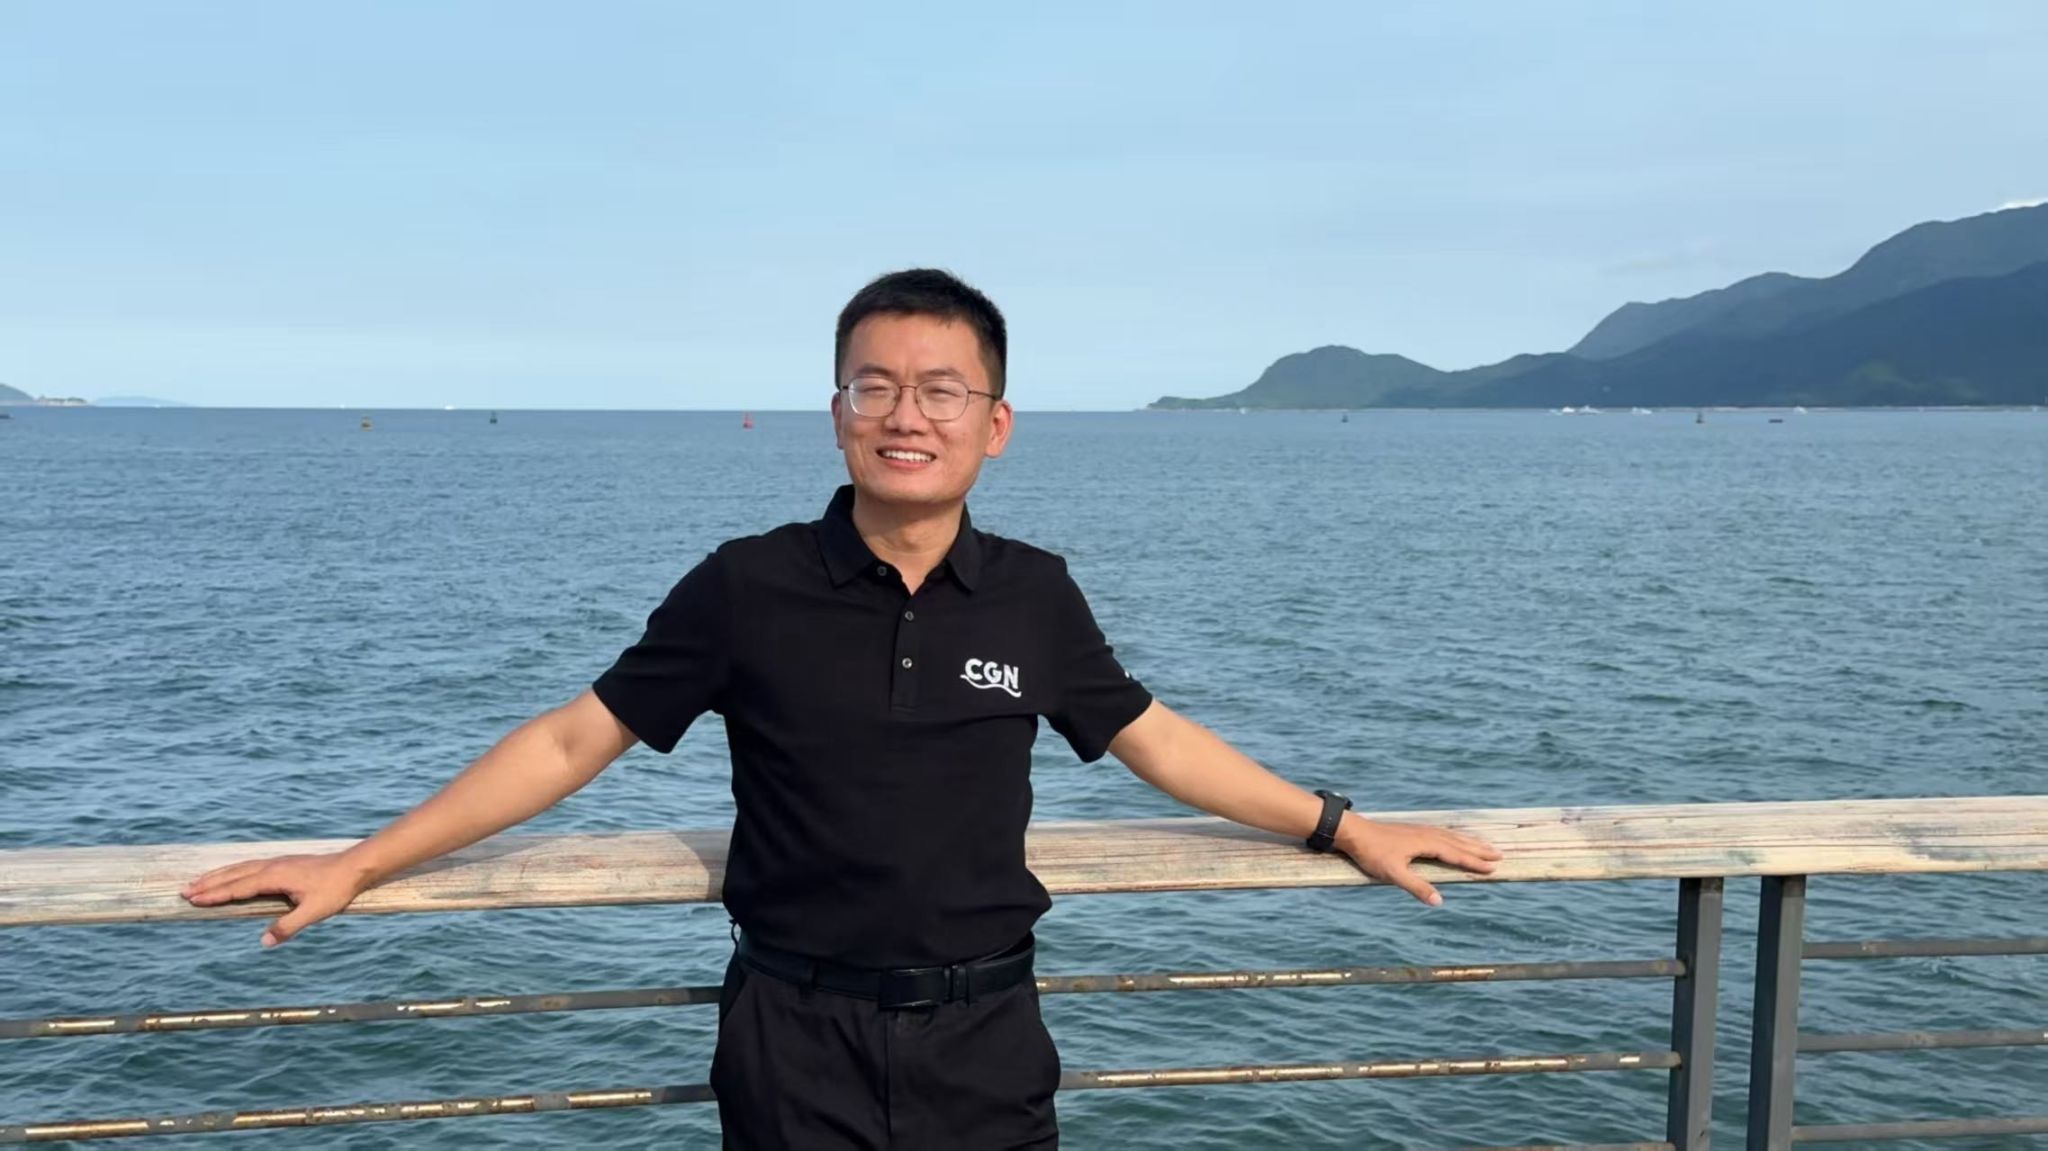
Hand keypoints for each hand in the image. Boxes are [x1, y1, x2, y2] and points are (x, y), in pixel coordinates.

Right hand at [181, 852, 376, 947]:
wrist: (355, 866)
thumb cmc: (336, 889)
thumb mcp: (313, 912)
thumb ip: (288, 927)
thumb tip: (263, 942)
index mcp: (274, 876)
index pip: (238, 888)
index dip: (215, 894)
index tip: (193, 899)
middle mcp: (272, 866)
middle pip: (233, 875)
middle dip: (209, 883)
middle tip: (184, 891)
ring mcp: (277, 862)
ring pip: (240, 868)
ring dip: (219, 875)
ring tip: (199, 881)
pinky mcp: (284, 863)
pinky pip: (250, 866)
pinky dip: (234, 871)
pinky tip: (232, 875)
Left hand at [1337, 817, 1501, 905]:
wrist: (1353, 832)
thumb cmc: (1372, 853)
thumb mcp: (1393, 874)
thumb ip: (1417, 887)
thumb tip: (1439, 901)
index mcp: (1426, 843)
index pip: (1456, 854)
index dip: (1475, 862)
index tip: (1493, 867)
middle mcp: (1427, 834)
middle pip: (1459, 842)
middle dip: (1479, 850)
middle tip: (1500, 854)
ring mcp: (1420, 830)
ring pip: (1452, 836)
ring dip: (1470, 842)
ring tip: (1485, 845)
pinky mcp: (1413, 830)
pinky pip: (1442, 832)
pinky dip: (1455, 837)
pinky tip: (1454, 839)